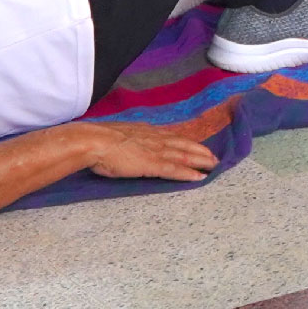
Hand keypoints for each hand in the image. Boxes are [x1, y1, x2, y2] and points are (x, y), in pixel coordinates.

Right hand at [73, 122, 219, 181]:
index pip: (172, 136)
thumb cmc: (98, 141)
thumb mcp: (118, 136)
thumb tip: (128, 143)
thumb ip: (129, 140)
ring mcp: (155, 151)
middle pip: (184, 145)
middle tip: (214, 158)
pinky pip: (175, 170)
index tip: (197, 146)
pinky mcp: (152, 164)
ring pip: (184, 156)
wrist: (94, 141)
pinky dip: (188, 174)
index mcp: (146, 131)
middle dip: (200, 151)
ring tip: (213, 166)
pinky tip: (199, 177)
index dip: (186, 142)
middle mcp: (155, 138)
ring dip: (201, 161)